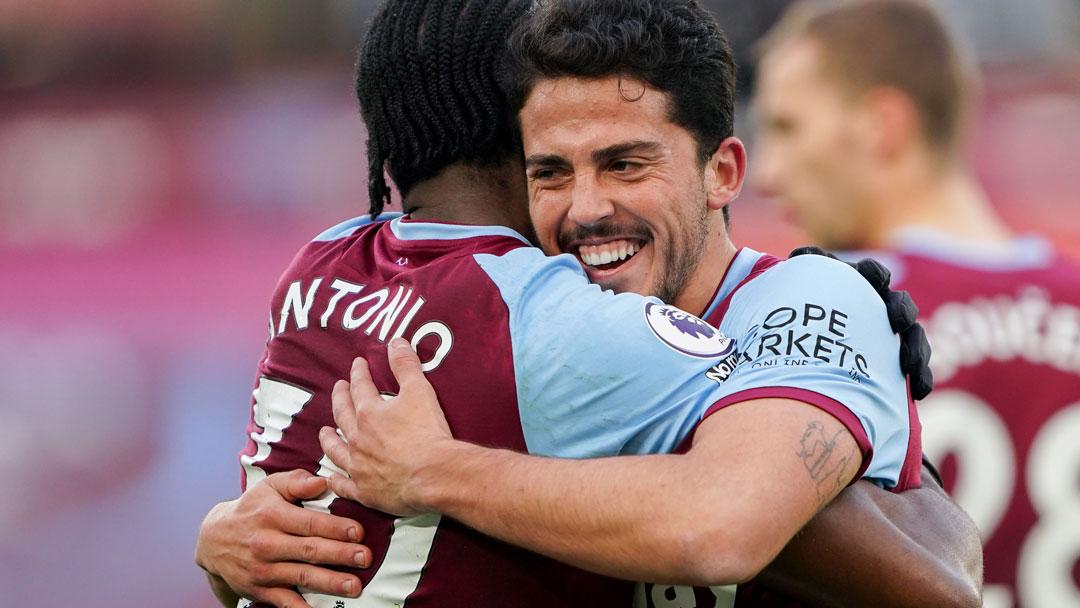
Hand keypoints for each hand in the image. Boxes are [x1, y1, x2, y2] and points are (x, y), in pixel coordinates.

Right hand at [195, 470, 369, 607]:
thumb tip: (323, 482)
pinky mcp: (259, 590)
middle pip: (309, 550)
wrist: (213, 540)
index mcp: (273, 516)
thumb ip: (297, 482)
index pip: (310, 523)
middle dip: (340, 555)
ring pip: (301, 576)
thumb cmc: (252, 509)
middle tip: (365, 558)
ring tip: (354, 586)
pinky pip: (284, 602)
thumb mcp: (270, 487)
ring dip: (329, 582)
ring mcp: (263, 570)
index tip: (359, 532)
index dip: (335, 528)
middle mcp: (267, 544)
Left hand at [320, 338, 455, 516]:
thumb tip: (396, 342)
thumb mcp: (419, 391)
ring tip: (325, 432)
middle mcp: (358, 439)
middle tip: (338, 389)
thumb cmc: (427, 434)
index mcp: (370, 413)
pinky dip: (336, 480)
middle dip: (340, 399)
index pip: (360, 387)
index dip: (359, 373)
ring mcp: (358, 466)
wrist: (433, 474)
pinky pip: (344, 485)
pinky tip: (332, 477)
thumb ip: (406, 365)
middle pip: (342, 415)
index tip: (358, 364)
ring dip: (329, 439)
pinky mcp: (365, 491)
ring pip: (336, 450)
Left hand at [789, 246, 933, 398]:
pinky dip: (919, 377)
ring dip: (914, 348)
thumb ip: (801, 275)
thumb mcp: (791, 298)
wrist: (796, 364)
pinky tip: (919, 392)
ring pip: (913, 336)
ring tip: (908, 365)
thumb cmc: (794, 322)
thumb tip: (798, 255)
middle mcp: (878, 309)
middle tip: (894, 321)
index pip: (872, 274)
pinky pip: (916, 368)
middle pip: (900, 304)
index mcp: (856, 289)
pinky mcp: (896, 363)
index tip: (872, 280)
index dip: (874, 274)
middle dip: (901, 310)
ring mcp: (890, 337)